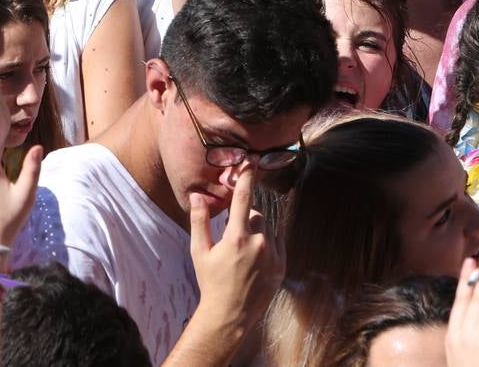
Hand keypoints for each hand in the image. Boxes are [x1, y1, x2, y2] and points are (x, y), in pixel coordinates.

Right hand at [187, 166, 283, 333]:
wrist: (230, 315)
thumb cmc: (210, 281)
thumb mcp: (199, 251)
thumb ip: (199, 220)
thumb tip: (197, 195)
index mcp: (237, 237)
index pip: (244, 198)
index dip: (247, 177)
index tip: (251, 162)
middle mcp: (258, 244)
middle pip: (257, 213)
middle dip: (247, 214)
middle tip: (234, 229)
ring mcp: (273, 256)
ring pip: (269, 228)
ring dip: (258, 229)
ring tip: (242, 248)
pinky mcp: (281, 267)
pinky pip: (278, 242)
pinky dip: (268, 241)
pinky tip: (254, 255)